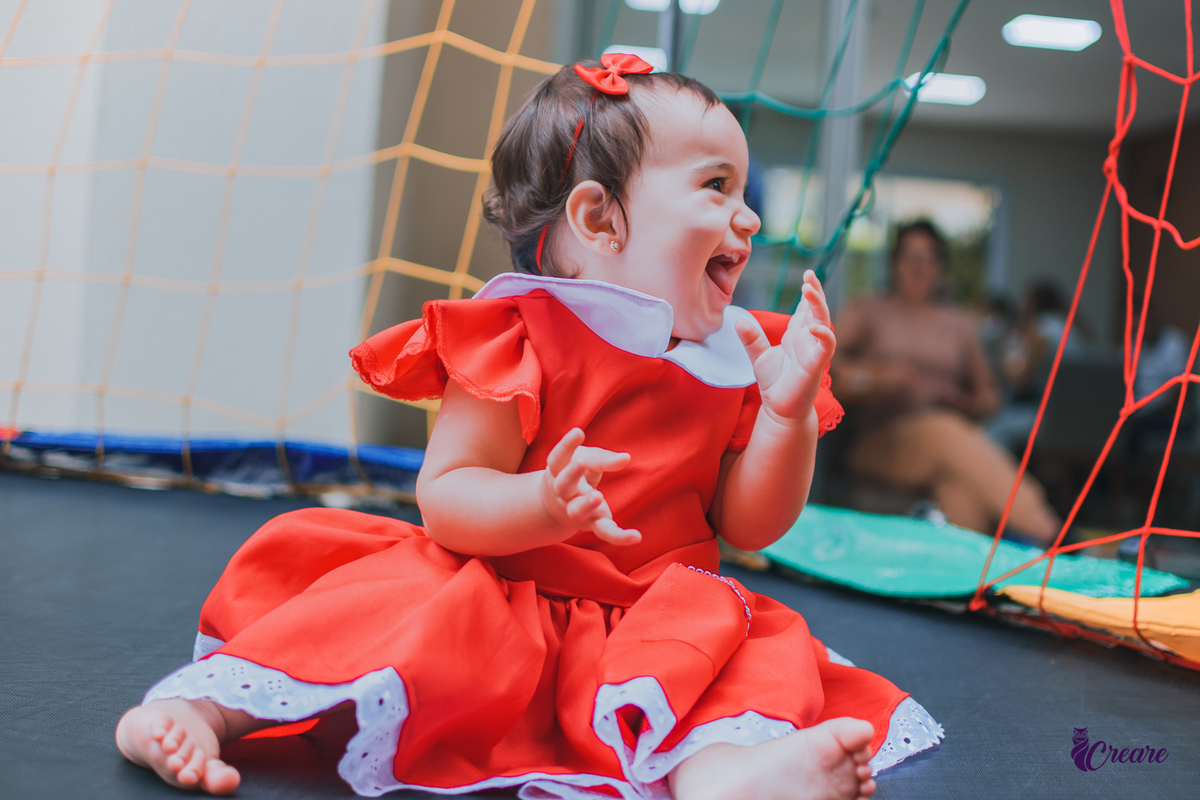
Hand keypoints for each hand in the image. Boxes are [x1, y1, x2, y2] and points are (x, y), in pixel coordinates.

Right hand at [539, 428, 640, 545]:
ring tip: (598, 497)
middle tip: (579, 464)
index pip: (557, 458)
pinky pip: (605, 532)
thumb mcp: (585, 460)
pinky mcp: (594, 524)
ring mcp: (577, 511)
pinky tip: (636, 536)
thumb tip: (626, 458)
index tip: (578, 431)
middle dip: (570, 476)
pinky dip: (620, 537)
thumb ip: (603, 459)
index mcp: (557, 472)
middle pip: (562, 486)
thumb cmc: (575, 473)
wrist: (558, 504)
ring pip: (577, 512)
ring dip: (585, 505)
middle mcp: (563, 494)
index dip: (566, 445)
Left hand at [735, 270, 836, 423]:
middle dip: (816, 292)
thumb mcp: (758, 357)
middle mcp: (808, 340)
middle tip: (809, 275)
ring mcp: (814, 351)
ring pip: (823, 323)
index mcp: (797, 335)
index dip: (809, 292)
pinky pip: (826, 347)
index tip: (806, 275)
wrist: (779, 409)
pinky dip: (823, 335)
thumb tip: (739, 320)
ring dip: (819, 306)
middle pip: (817, 310)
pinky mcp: (816, 366)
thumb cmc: (774, 383)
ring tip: (809, 289)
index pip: (806, 308)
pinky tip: (814, 326)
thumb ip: (751, 339)